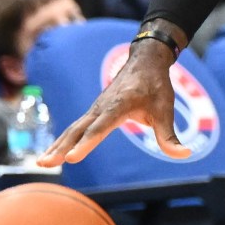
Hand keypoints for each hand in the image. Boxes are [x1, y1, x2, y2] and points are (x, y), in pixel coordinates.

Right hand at [40, 41, 188, 165]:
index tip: (73, 158)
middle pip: (78, 130)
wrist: (145, 60)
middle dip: (61, 148)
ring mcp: (95, 109)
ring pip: (72, 129)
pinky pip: (75, 128)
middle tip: (45, 164)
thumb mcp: (166, 109)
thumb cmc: (156, 85)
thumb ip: (170, 135)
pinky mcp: (93, 112)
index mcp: (119, 105)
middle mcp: (101, 107)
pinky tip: (51, 154)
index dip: (86, 144)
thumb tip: (183, 154)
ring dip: (56, 146)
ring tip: (41, 164)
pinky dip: (61, 141)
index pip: (100, 128)